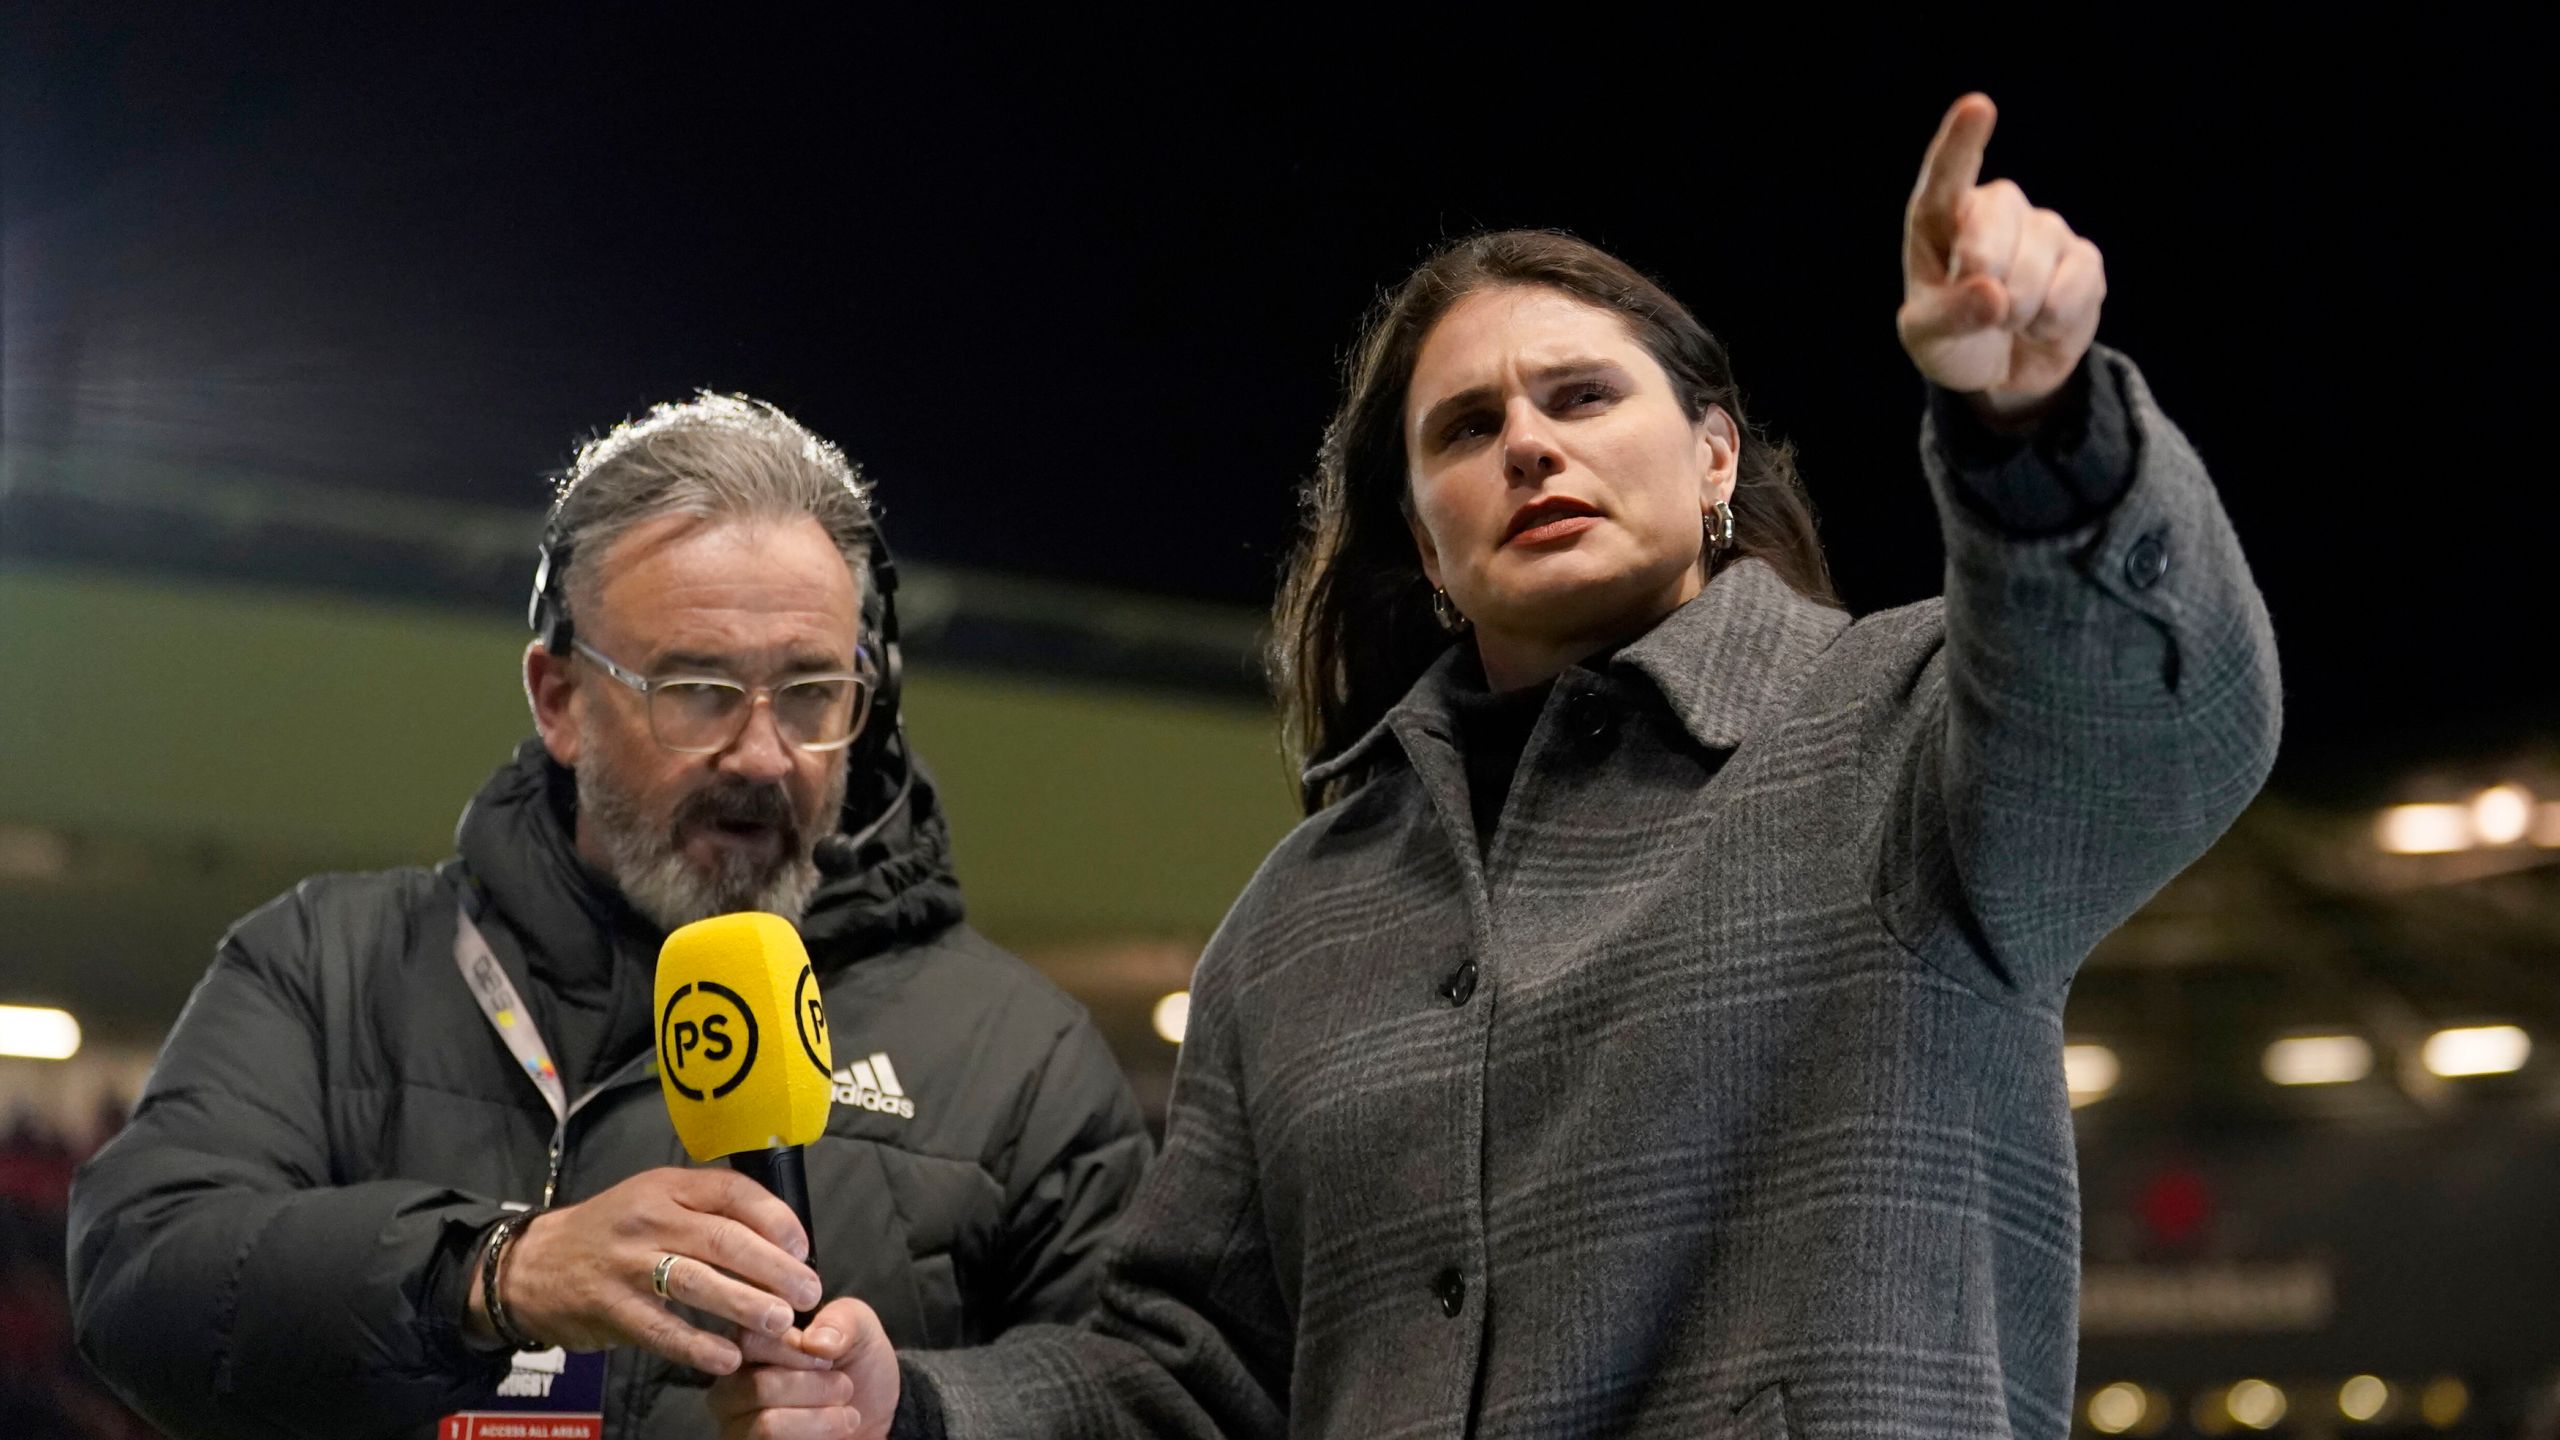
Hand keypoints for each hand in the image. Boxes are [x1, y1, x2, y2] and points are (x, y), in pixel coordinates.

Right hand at [474, 1167, 823, 1374]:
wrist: (534, 1263)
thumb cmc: (613, 1232)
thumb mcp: (656, 1200)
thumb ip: (709, 1211)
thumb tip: (781, 1239)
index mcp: (668, 1186)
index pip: (733, 1192)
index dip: (776, 1219)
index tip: (803, 1247)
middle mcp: (648, 1218)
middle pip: (723, 1238)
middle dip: (774, 1268)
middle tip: (808, 1293)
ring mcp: (626, 1263)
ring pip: (697, 1281)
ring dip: (745, 1304)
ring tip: (780, 1323)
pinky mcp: (609, 1307)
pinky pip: (661, 1329)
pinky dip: (698, 1346)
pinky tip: (728, 1357)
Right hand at [709, 1296, 899, 1439]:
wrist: (873, 1421)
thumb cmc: (857, 1369)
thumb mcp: (860, 1330)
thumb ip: (841, 1319)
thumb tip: (815, 1341)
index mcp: (750, 1345)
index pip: (748, 1340)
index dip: (793, 1350)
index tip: (827, 1357)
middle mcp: (733, 1384)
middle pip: (758, 1386)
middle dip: (815, 1387)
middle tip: (844, 1387)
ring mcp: (737, 1425)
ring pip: (768, 1425)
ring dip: (820, 1419)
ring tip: (847, 1415)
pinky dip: (816, 1438)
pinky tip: (834, 1434)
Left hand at [1898, 93, 2107, 425]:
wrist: (1999, 374)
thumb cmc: (1950, 341)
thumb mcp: (1927, 339)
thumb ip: (1949, 315)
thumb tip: (1993, 294)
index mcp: (1940, 220)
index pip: (1948, 175)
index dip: (1962, 142)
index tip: (1977, 106)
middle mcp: (1993, 211)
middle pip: (1996, 214)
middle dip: (1985, 265)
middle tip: (1983, 306)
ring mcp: (2042, 229)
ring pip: (2036, 255)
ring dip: (2018, 307)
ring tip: (2006, 322)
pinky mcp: (2083, 259)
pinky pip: (2076, 282)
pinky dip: (2053, 318)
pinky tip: (2039, 325)